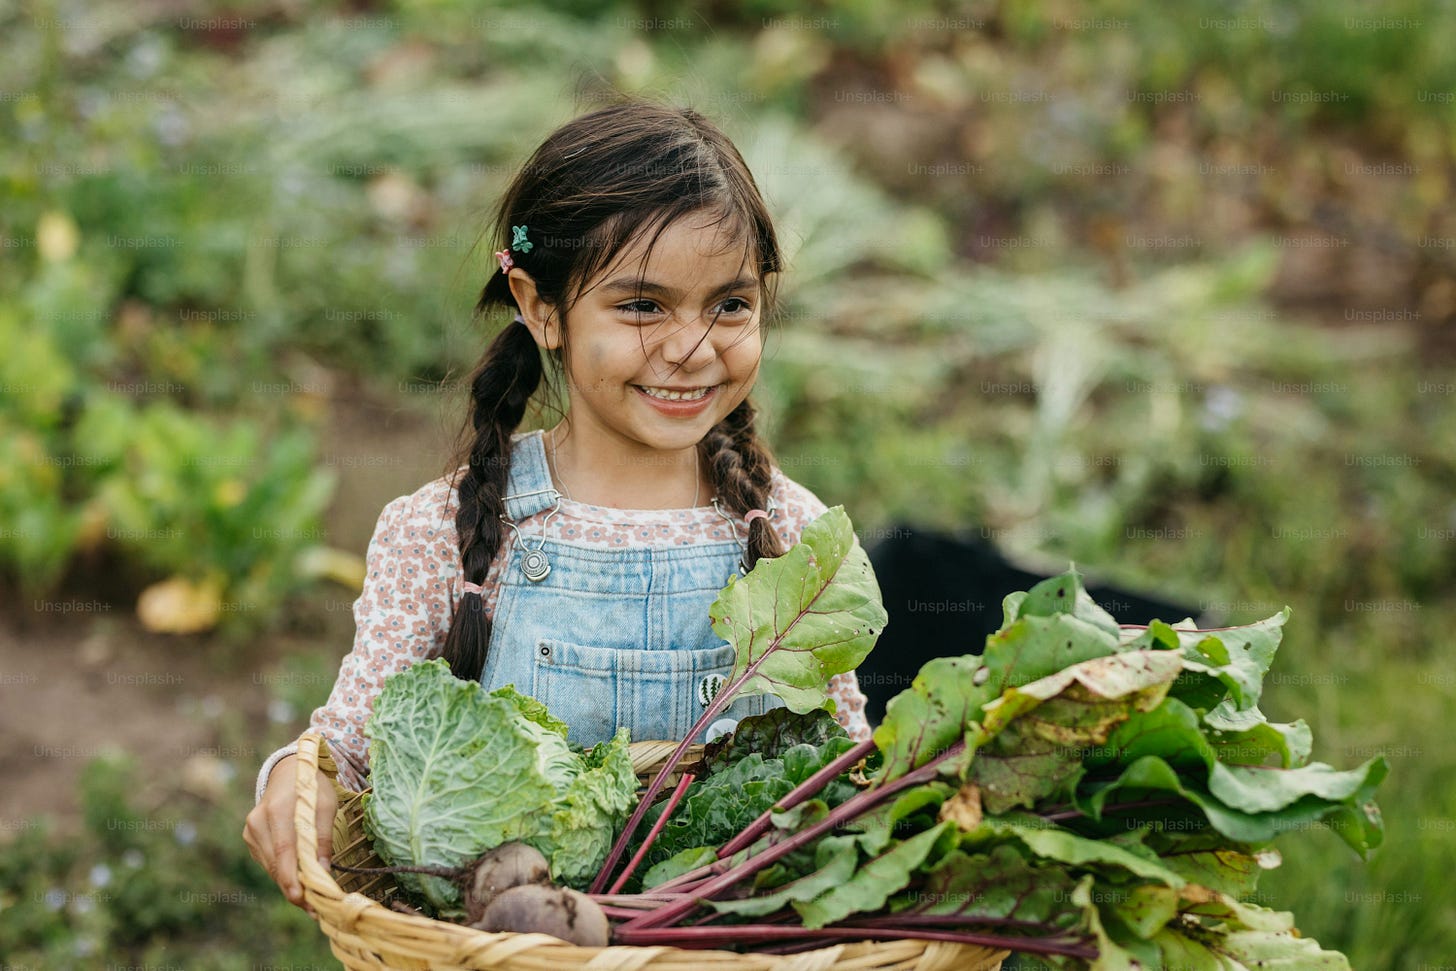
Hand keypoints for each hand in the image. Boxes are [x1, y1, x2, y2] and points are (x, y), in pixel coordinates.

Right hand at [242, 754, 336, 913]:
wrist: (287, 771)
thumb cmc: (311, 786)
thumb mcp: (326, 805)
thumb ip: (321, 837)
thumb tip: (322, 870)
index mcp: (278, 809)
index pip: (283, 849)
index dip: (290, 876)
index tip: (300, 898)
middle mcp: (258, 821)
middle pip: (275, 863)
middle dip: (294, 887)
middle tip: (314, 908)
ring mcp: (251, 830)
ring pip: (271, 866)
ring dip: (288, 883)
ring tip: (310, 899)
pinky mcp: (250, 837)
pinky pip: (268, 861)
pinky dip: (282, 872)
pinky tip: (297, 879)